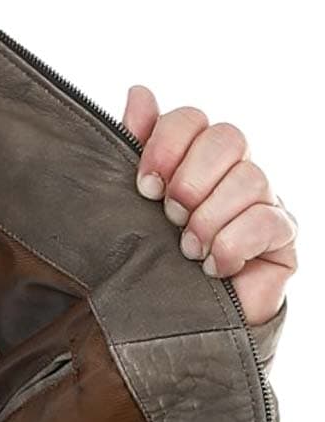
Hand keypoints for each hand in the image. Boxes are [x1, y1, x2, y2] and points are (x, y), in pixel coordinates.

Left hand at [124, 84, 296, 327]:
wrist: (181, 328)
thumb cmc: (158, 265)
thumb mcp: (139, 208)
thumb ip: (140, 150)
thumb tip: (138, 93)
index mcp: (195, 159)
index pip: (191, 119)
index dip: (166, 145)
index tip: (144, 186)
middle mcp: (233, 172)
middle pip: (226, 137)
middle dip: (190, 181)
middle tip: (171, 218)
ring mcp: (263, 202)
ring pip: (249, 178)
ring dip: (209, 219)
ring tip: (189, 252)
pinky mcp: (283, 237)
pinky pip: (268, 221)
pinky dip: (234, 244)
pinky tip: (215, 267)